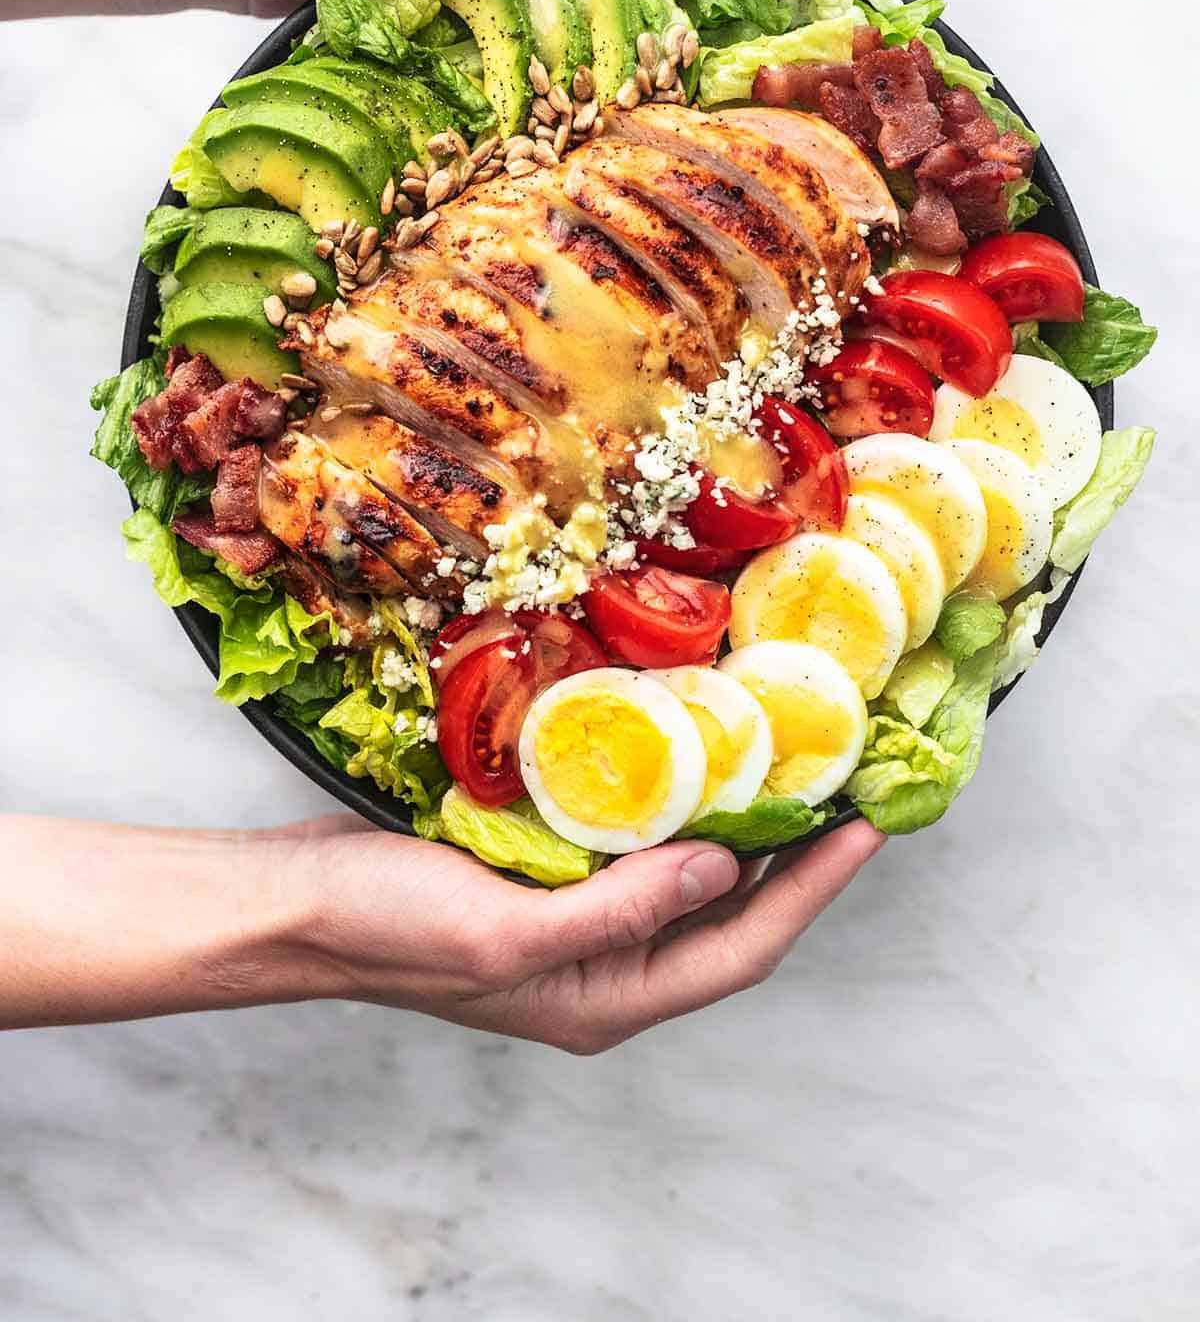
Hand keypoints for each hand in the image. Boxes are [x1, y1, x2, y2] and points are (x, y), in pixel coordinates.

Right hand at [0, 814, 882, 1043]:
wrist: (296, 903)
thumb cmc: (389, 929)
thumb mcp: (508, 931)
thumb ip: (621, 910)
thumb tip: (723, 864)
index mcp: (608, 995)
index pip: (743, 944)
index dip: (814, 889)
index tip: (868, 829)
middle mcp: (604, 965)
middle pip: (729, 915)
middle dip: (796, 859)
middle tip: (847, 787)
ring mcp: (573, 921)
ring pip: (686, 877)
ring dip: (740, 824)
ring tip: (788, 765)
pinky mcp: (541, 875)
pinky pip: (633, 844)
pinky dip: (671, 804)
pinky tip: (685, 758)